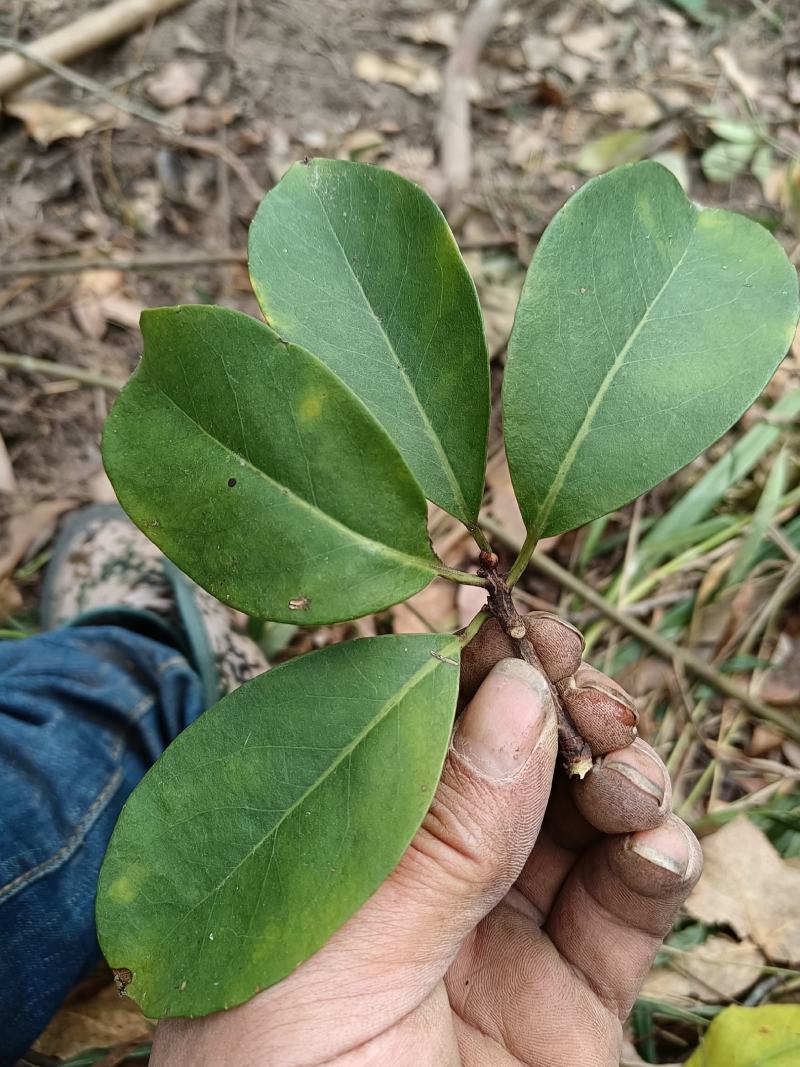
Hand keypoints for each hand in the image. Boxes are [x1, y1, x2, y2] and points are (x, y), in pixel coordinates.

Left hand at [152, 614, 701, 1066]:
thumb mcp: (339, 967)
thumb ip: (433, 836)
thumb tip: (510, 691)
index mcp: (327, 864)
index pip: (391, 727)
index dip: (447, 658)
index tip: (502, 600)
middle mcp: (409, 887)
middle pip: (494, 759)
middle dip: (544, 701)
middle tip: (574, 675)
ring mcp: (494, 938)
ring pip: (571, 814)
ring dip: (612, 769)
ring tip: (622, 773)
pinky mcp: (572, 1000)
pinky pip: (626, 905)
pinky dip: (655, 856)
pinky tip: (657, 842)